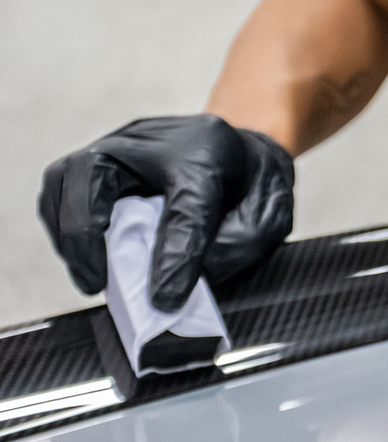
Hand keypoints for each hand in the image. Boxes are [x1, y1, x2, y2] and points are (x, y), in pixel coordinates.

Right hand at [39, 114, 294, 311]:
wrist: (245, 145)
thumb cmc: (255, 183)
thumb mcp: (270, 215)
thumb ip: (239, 245)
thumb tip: (189, 277)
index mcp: (209, 153)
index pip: (185, 208)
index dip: (174, 258)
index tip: (165, 301)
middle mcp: (154, 139)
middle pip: (94, 171)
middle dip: (84, 234)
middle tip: (98, 282)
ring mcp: (121, 144)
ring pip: (66, 177)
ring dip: (66, 232)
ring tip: (90, 275)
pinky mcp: (101, 158)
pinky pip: (62, 187)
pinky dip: (63, 224)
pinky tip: (85, 256)